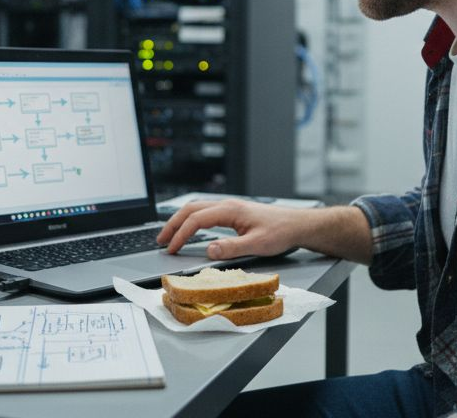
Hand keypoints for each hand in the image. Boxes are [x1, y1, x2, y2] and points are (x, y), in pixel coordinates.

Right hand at [156, 199, 301, 259]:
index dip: (181, 234)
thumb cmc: (281, 232)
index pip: (196, 220)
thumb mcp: (257, 244)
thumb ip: (232, 248)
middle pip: (191, 210)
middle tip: (160, 240)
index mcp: (230, 210)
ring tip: (169, 235)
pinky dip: (191, 220)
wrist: (296, 224)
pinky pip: (205, 213)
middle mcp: (227, 205)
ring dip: (180, 221)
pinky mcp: (233, 213)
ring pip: (197, 209)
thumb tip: (209, 250)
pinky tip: (189, 229)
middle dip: (173, 224)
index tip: (171, 249)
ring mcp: (229, 208)